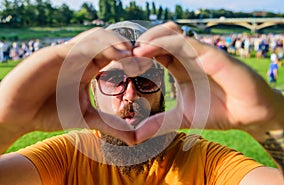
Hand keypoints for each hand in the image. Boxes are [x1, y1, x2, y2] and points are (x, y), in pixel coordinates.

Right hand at [0, 27, 134, 141]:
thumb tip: (136, 139)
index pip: (114, 55)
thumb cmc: (50, 113)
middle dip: (127, 47)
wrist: (18, 114)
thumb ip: (110, 125)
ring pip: (94, 38)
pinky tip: (104, 56)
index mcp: (89, 69)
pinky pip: (75, 45)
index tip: (147, 66)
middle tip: (143, 58)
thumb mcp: (86, 119)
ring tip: (129, 54)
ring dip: (113, 42)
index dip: (131, 58)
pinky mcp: (53, 55)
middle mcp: (80, 58)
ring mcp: (67, 55)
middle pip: (108, 42)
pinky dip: (92, 47)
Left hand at [133, 22, 283, 142]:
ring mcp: (200, 53)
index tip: (120, 63)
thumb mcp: (182, 118)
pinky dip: (165, 43)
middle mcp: (188, 56)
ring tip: (134, 52)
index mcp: (180, 66)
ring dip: (150, 38)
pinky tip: (148, 51)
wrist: (249, 115)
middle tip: (122, 55)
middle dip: (140, 43)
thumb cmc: (219, 111)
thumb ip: (159, 123)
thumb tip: (135, 135)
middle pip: (160, 38)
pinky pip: (186, 42)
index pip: (155, 52)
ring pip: (171, 34)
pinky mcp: (212, 54)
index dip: (138, 54)